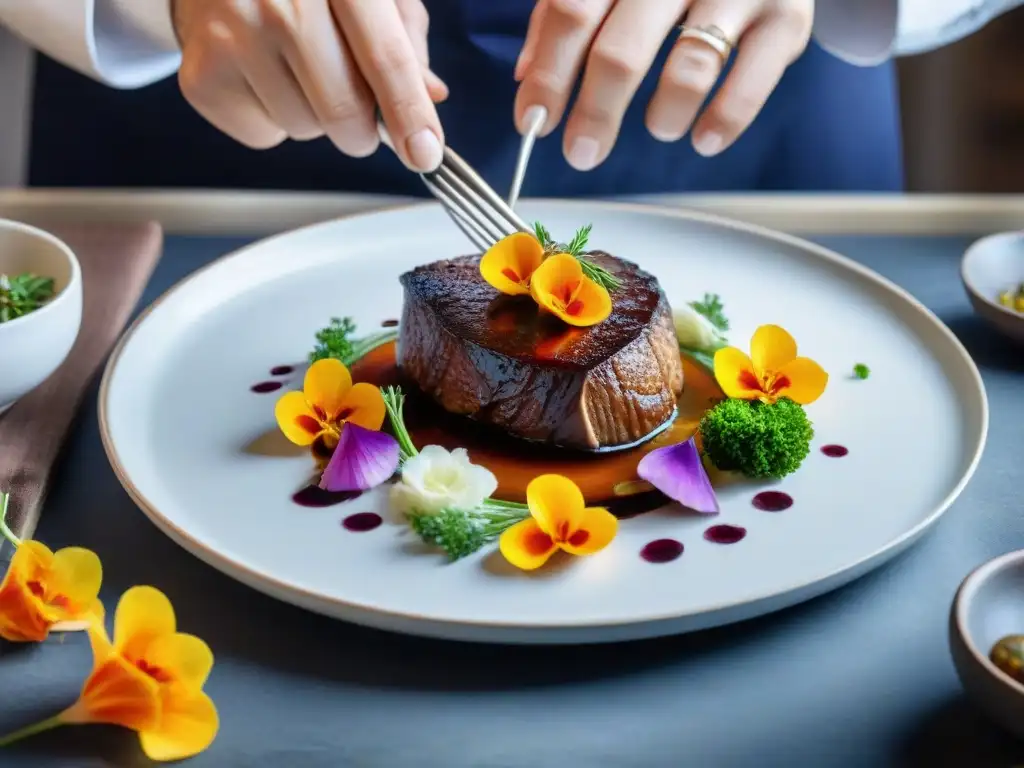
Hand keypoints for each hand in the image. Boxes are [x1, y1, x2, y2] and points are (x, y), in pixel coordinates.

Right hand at [172, 0, 448, 170]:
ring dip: (314, 116)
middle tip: (354, 107)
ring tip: (294, 68)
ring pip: (306, 128)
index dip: (409, 114)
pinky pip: (266, 136)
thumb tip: (430, 97)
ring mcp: (233, 35)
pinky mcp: (202, 75)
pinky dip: (273, 120)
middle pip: (344, 110)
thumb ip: (404, 38)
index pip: (385, 57)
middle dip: (361, 129)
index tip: (424, 154)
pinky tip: (262, 75)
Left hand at [514, 0, 813, 168]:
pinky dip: (724, 120)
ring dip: (663, 116)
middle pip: (621, 51)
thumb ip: (562, 13)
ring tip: (658, 128)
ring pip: (687, 69)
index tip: (533, 122)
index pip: (571, 13)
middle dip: (595, 113)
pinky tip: (704, 139)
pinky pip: (751, 81)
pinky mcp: (786, 16)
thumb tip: (527, 76)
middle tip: (581, 153)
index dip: (548, 74)